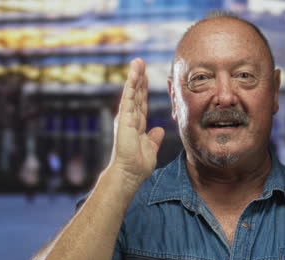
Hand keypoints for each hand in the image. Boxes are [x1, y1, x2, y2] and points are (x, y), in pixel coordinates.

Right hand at [110, 58, 164, 186]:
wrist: (129, 174)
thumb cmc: (137, 165)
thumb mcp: (151, 148)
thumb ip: (154, 138)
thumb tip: (159, 130)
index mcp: (137, 125)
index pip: (141, 103)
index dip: (143, 89)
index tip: (146, 76)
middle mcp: (130, 119)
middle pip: (136, 94)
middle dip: (139, 78)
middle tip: (140, 62)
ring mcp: (126, 118)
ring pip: (131, 93)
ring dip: (135, 77)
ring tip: (137, 62)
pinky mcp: (124, 119)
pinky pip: (129, 98)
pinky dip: (131, 85)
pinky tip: (134, 74)